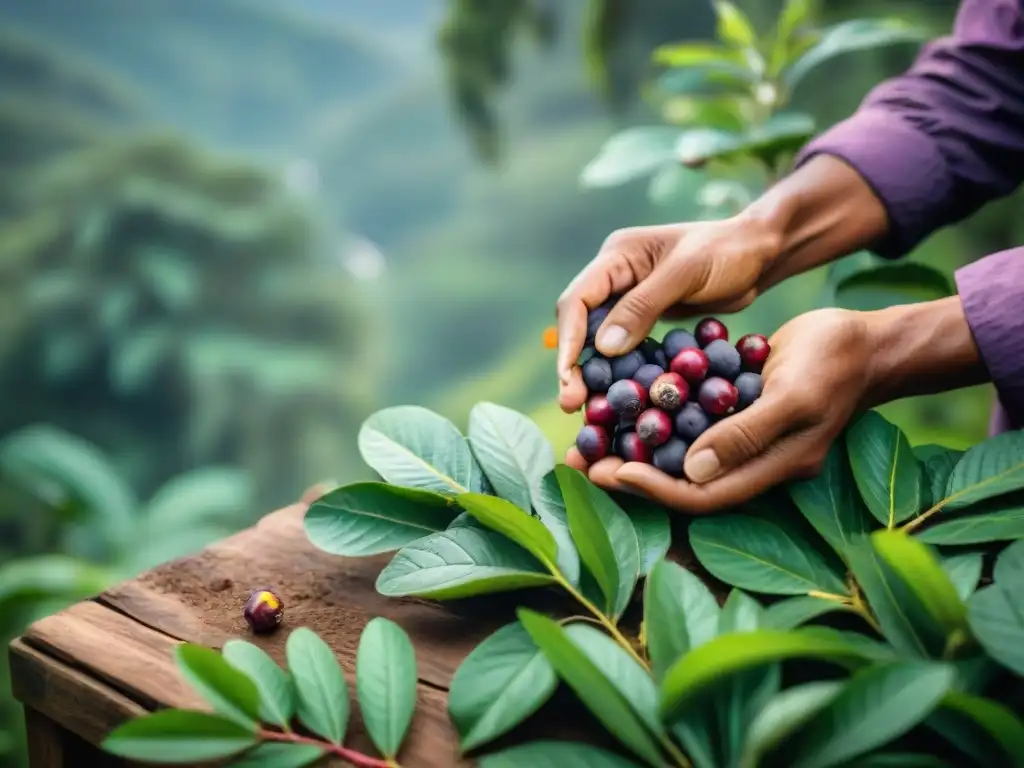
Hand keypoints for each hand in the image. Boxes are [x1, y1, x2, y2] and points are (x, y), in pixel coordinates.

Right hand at [556, 214, 782, 412]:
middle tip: (571, 403)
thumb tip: (603, 347)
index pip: (578, 300)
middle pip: (580, 324)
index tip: (568, 376)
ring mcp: (630, 298)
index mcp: (617, 256)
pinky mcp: (648, 318)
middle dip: (573, 364)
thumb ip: (643, 306)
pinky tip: (618, 397)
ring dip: (593, 373)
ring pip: (598, 339)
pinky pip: (625, 347)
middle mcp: (615, 277)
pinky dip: (619, 371)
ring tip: (586, 408)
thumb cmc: (728, 251)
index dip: (568, 340)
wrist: (762, 253)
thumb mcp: (685, 273)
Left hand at [566, 308, 877, 512]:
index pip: (703, 495)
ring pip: (679, 453)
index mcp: (770, 468)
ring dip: (635, 445)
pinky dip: (657, 416)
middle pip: (682, 481)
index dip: (655, 488)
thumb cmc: (837, 363)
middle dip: (630, 472)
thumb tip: (693, 468)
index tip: (612, 470)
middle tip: (580, 459)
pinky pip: (690, 422)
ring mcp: (745, 438)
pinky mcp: (737, 410)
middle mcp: (752, 461)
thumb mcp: (793, 395)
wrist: (866, 340)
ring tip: (589, 437)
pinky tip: (625, 400)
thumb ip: (747, 434)